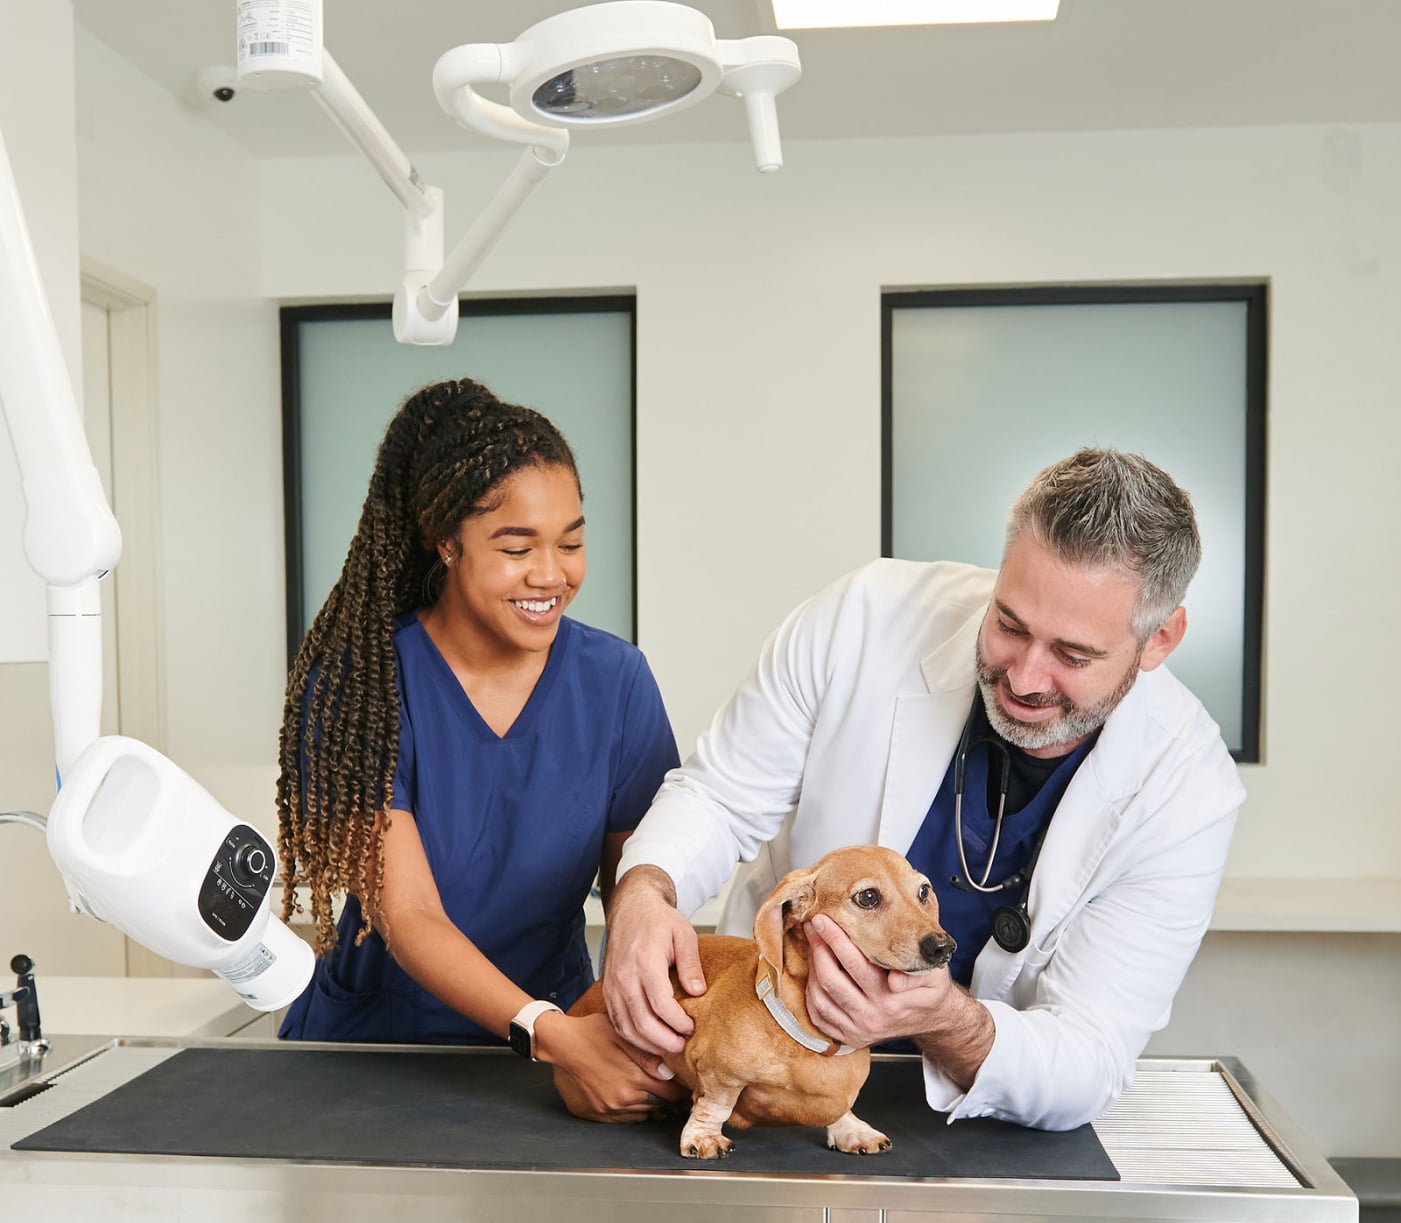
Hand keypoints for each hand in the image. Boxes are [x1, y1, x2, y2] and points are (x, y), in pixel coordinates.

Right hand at [538, 1011, 686, 1122]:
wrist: (563, 1044)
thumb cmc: (593, 1032)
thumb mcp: (623, 1035)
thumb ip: (648, 1055)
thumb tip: (670, 1071)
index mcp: (634, 1078)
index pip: (670, 1093)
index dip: (682, 1089)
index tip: (688, 1083)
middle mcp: (624, 1098)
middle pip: (660, 1105)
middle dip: (670, 1096)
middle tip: (678, 1086)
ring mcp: (612, 1107)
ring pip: (647, 1111)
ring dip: (655, 1103)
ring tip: (661, 1089)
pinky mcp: (602, 1111)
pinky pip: (630, 1116)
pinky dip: (639, 1108)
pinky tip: (640, 1095)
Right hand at [602, 866, 705, 1058]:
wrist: (631, 908)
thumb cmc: (658, 920)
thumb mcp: (684, 934)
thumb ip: (691, 965)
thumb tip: (698, 993)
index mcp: (645, 962)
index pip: (661, 1005)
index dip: (678, 1022)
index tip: (692, 1027)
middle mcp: (624, 976)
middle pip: (642, 1022)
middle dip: (665, 1041)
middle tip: (682, 1045)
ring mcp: (613, 985)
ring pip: (627, 1027)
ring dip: (648, 1044)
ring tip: (667, 1047)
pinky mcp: (608, 990)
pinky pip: (617, 1022)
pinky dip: (632, 1037)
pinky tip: (648, 1040)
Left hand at [803, 914, 958, 1047]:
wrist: (932, 1019)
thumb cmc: (930, 989)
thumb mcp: (934, 976)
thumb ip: (915, 976)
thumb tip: (895, 981)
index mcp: (890, 1001)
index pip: (855, 965)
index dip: (835, 939)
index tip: (823, 919)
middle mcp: (871, 1018)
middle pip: (832, 980)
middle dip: (818, 948)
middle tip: (812, 925)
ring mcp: (858, 1030)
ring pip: (821, 998)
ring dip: (811, 968)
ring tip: (813, 944)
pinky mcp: (849, 1038)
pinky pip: (819, 1016)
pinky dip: (811, 993)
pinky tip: (814, 972)